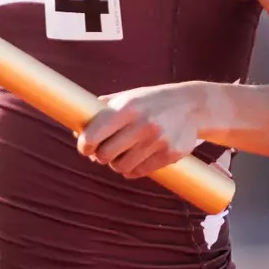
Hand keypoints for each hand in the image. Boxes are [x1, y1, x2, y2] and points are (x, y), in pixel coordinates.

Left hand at [77, 82, 207, 179]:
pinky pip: (139, 172)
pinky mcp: (171, 154)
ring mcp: (158, 140)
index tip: (85, 147)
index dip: (85, 145)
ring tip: (121, 155)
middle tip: (103, 152)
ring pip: (121, 167)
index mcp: (127, 107)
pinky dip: (132, 169)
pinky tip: (134, 160)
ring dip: (117, 164)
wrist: (191, 105)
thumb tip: (77, 132)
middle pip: (105, 155)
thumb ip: (101, 111)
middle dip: (100, 156)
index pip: (94, 135)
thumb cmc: (150, 101)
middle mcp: (143, 124)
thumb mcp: (127, 97)